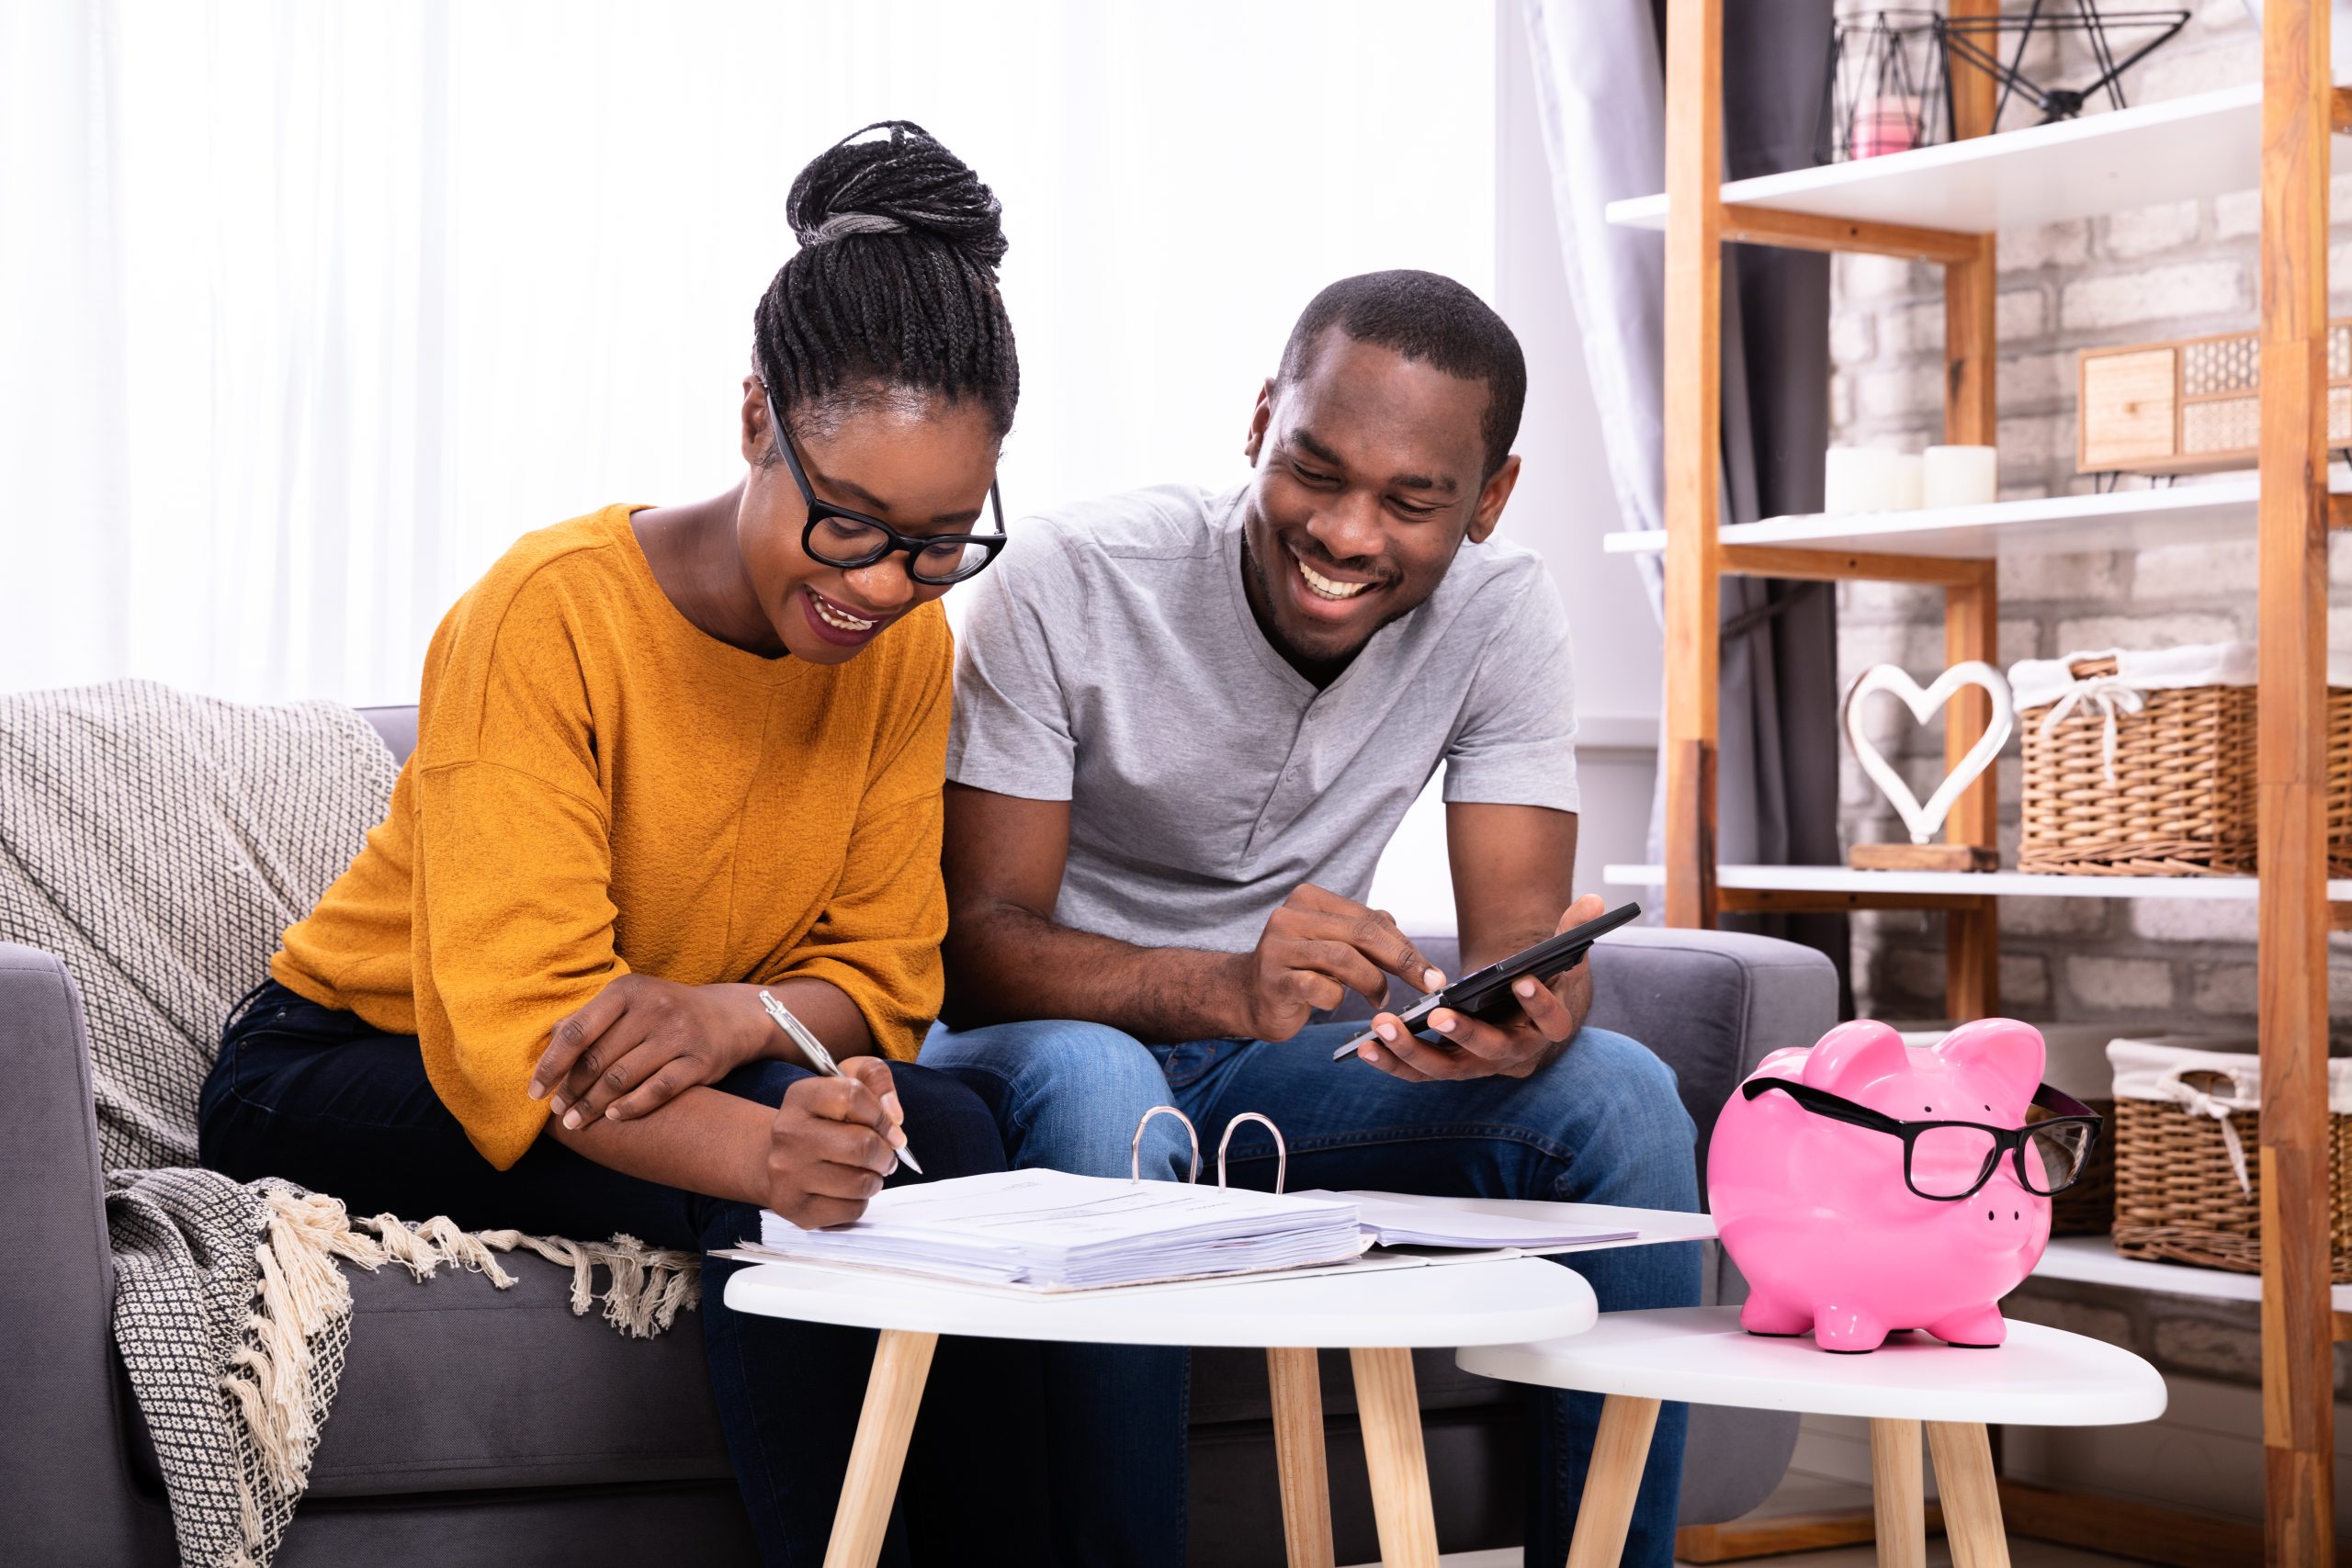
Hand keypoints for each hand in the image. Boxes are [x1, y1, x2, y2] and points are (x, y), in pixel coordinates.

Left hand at [530, 975, 764, 1127]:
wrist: (730, 1017)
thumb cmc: (666, 1012)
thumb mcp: (631, 1002)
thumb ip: (592, 1018)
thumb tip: (549, 1039)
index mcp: (627, 990)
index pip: (577, 1030)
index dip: (552, 1065)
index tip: (535, 1092)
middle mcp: (653, 1008)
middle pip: (597, 1059)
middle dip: (572, 1090)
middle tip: (558, 1111)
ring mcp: (678, 1034)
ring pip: (622, 1078)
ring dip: (594, 1105)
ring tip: (577, 1122)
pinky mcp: (699, 1061)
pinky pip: (657, 1091)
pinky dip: (631, 1107)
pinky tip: (614, 1118)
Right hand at [767, 1056, 909, 1228]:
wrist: (783, 1159)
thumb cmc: (825, 1120)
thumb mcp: (847, 1081)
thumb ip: (875, 1078)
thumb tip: (895, 1116)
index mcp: (800, 1097)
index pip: (853, 1096)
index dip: (883, 1115)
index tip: (891, 1129)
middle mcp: (787, 1134)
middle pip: (863, 1146)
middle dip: (885, 1154)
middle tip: (883, 1156)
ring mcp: (787, 1173)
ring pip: (861, 1182)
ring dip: (875, 1179)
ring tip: (865, 1172)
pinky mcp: (794, 1207)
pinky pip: (851, 1210)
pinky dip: (860, 1202)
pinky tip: (848, 1191)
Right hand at [1227, 884, 1447, 1042]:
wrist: (1249, 996)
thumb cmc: (1299, 969)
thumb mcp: (1333, 943)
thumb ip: (1365, 932)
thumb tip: (1403, 934)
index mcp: (1309, 899)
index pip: (1369, 918)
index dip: (1405, 946)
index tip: (1431, 972)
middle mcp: (1290, 916)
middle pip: (1362, 933)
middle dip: (1402, 961)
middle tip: (1427, 984)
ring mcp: (1278, 947)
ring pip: (1344, 959)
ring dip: (1372, 983)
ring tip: (1378, 999)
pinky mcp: (1274, 979)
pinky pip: (1321, 988)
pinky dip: (1337, 998)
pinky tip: (1333, 1001)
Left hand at [1353, 893, 1602, 1081]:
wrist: (1517, 1008)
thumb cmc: (1538, 978)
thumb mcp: (1560, 955)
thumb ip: (1573, 929)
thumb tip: (1596, 903)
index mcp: (1547, 1028)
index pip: (1553, 1022)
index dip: (1542, 1004)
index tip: (1524, 981)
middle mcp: (1513, 1054)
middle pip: (1490, 1052)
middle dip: (1464, 1035)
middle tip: (1439, 1015)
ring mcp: (1477, 1065)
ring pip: (1445, 1069)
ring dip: (1412, 1052)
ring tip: (1381, 1028)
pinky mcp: (1446, 1067)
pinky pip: (1417, 1072)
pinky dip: (1391, 1062)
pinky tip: (1364, 1047)